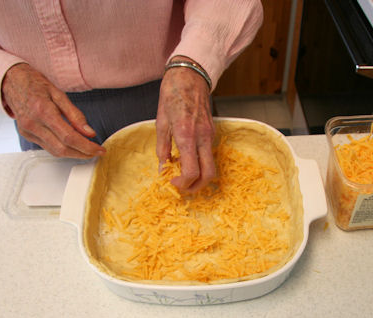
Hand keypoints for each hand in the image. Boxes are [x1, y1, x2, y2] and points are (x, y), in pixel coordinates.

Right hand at [1, 63, 104, 158]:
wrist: (12, 81)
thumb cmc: (36, 84)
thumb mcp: (59, 94)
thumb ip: (75, 115)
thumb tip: (90, 133)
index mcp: (43, 111)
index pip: (69, 137)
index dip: (87, 146)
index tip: (99, 149)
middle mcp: (33, 124)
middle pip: (62, 148)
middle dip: (82, 153)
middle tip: (96, 152)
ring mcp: (27, 131)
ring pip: (54, 151)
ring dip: (73, 154)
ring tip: (87, 150)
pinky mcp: (26, 134)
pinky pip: (47, 147)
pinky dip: (62, 148)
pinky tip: (71, 145)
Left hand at [156, 56, 215, 192]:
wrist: (190, 75)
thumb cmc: (172, 95)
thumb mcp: (160, 122)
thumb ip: (162, 148)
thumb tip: (163, 168)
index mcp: (186, 136)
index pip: (192, 171)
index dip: (183, 183)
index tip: (172, 182)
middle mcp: (202, 138)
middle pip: (209, 174)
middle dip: (196, 186)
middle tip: (182, 187)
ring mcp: (210, 135)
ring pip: (211, 165)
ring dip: (198, 175)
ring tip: (182, 173)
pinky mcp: (212, 132)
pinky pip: (208, 154)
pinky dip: (199, 163)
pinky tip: (187, 158)